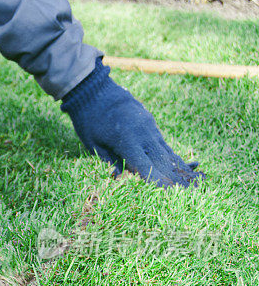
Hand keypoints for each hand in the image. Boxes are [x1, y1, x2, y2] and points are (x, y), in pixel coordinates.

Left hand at [61, 58, 203, 187]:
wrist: (94, 89)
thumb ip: (109, 162)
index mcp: (126, 140)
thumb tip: (120, 180)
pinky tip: (189, 166)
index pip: (145, 166)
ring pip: (167, 152)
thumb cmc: (88, 119)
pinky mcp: (151, 124)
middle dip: (176, 180)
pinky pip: (164, 144)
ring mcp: (149, 127)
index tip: (170, 195)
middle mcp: (143, 133)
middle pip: (162, 161)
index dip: (158, 182)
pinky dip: (176, 157)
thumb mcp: (93, 144)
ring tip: (197, 184)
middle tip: (192, 195)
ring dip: (181, 169)